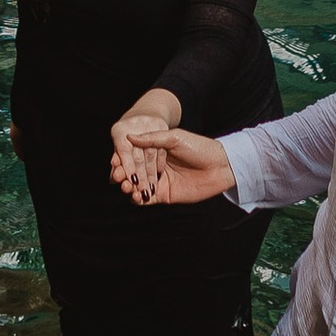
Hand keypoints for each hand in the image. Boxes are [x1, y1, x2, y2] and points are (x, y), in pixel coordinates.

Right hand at [114, 124, 235, 207]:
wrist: (220, 166)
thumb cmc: (200, 147)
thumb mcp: (174, 138)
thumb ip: (152, 139)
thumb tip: (129, 137)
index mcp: (156, 151)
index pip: (134, 156)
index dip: (123, 159)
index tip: (114, 161)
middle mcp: (155, 166)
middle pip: (133, 172)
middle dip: (123, 174)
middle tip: (117, 176)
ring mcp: (160, 181)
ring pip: (137, 186)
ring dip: (128, 187)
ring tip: (125, 185)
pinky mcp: (165, 195)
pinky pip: (147, 198)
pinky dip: (138, 198)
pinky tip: (135, 195)